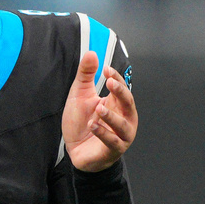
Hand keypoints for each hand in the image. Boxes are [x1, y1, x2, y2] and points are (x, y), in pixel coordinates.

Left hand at [62, 51, 137, 171]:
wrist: (76, 150)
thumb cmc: (82, 122)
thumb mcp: (80, 95)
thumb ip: (86, 75)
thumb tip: (92, 53)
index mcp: (117, 104)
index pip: (121, 88)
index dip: (116, 77)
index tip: (106, 68)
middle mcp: (123, 118)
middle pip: (128, 103)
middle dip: (121, 92)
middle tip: (110, 82)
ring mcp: (120, 135)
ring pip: (123, 124)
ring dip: (112, 116)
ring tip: (98, 109)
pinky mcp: (112, 149)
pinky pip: (113, 141)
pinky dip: (104, 133)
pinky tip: (93, 125)